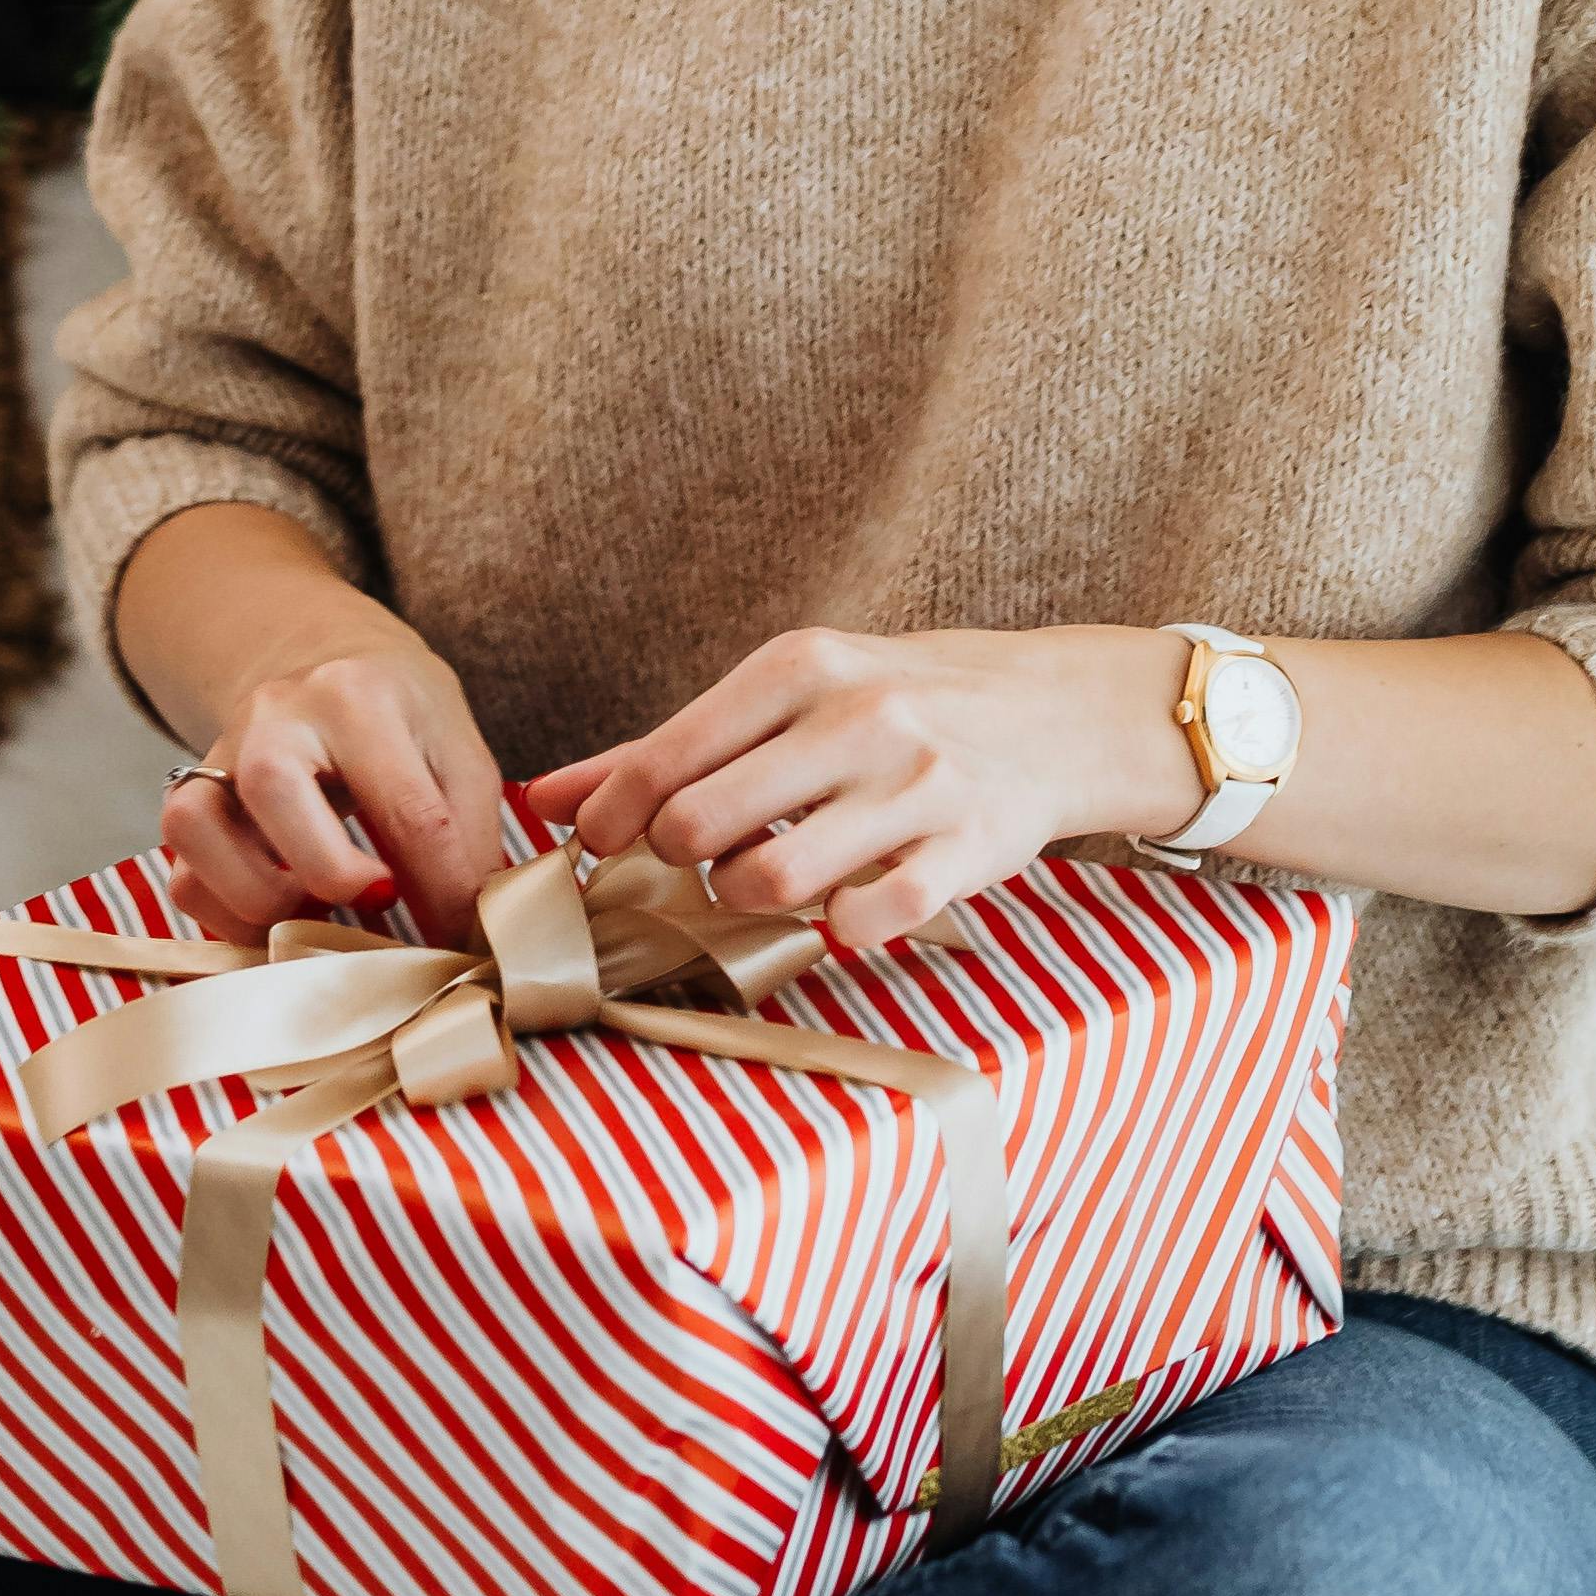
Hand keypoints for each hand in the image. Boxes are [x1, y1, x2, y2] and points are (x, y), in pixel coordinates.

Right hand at [161, 622, 510, 946]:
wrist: (326, 660)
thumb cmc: (400, 715)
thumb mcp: (457, 752)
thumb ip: (467, 837)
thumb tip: (463, 929)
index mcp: (358, 695)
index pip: (406, 808)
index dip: (440, 890)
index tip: (459, 932)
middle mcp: (274, 714)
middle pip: (273, 788)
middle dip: (331, 873)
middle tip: (380, 900)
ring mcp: (219, 755)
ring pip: (198, 830)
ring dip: (263, 899)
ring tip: (320, 907)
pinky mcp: (189, 802)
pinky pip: (183, 878)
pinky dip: (230, 917)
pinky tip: (285, 913)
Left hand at [529, 625, 1195, 947]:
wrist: (1049, 713)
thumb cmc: (894, 705)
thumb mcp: (786, 694)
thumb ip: (667, 746)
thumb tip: (545, 798)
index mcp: (797, 667)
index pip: (662, 759)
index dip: (612, 819)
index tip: (608, 844)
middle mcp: (856, 716)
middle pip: (697, 826)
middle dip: (680, 862)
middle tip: (703, 862)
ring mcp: (915, 784)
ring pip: (770, 880)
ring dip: (749, 899)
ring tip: (767, 881)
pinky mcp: (968, 849)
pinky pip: (868, 919)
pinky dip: (840, 929)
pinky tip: (845, 906)